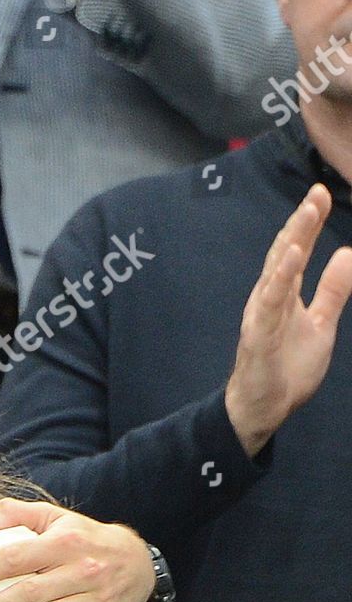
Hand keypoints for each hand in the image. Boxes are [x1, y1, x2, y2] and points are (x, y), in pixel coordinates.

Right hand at [225, 184, 351, 457]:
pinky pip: (270, 302)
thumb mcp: (322, 323)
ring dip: (292, 241)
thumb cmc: (286, 368)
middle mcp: (270, 298)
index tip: (321, 194)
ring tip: (307, 213)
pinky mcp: (259, 335)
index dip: (309, 224)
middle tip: (316, 193)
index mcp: (285, 295)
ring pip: (277, 271)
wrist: (264, 408)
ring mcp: (262, 315)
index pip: (298, 252)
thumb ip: (332, 290)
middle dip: (301, 223)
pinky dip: (280, 278)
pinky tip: (291, 256)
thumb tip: (346, 253)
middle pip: (285, 253)